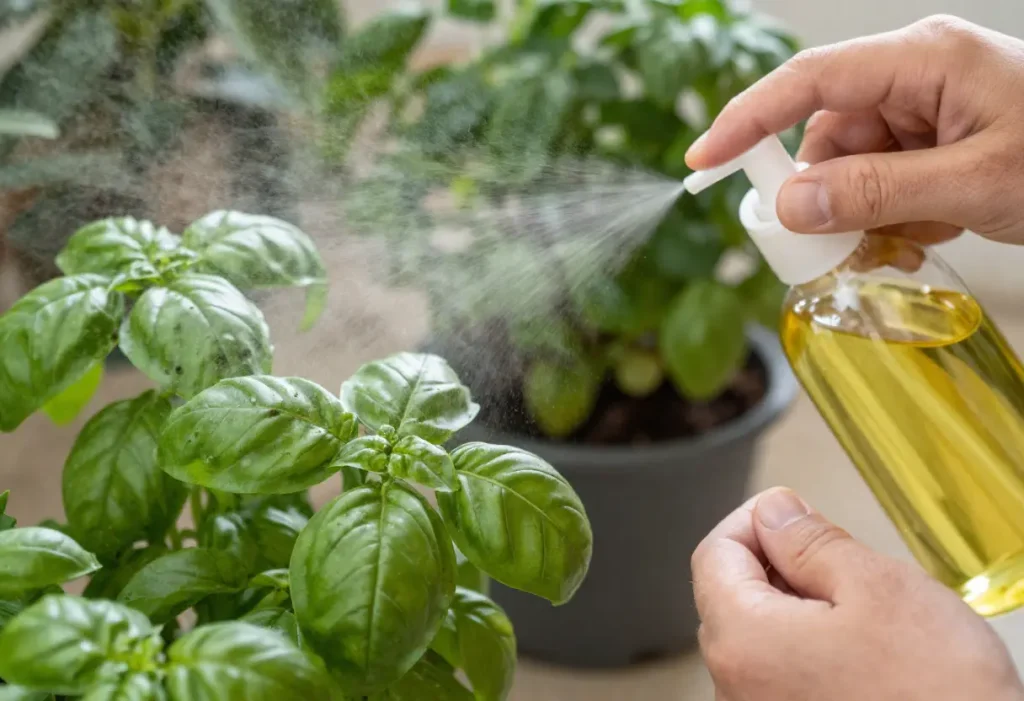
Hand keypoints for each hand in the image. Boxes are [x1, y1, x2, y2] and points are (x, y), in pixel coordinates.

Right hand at [686, 15, 1023, 245]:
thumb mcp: (976, 181)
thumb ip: (877, 192)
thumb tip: (792, 206)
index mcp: (922, 60)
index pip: (810, 80)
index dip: (749, 119)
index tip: (705, 158)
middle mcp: (914, 78)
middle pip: (824, 133)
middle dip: (818, 191)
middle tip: (827, 242)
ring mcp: (923, 111)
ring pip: (847, 166)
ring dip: (857, 214)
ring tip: (898, 244)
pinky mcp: (931, 143)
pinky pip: (877, 180)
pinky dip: (885, 217)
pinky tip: (919, 234)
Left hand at [691, 488, 1023, 700]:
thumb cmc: (935, 693)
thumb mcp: (877, 586)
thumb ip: (810, 540)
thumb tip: (775, 512)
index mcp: (742, 641)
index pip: (714, 554)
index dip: (755, 520)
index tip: (793, 511)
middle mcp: (736, 687)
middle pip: (733, 595)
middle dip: (780, 564)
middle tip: (840, 559)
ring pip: (761, 636)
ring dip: (801, 608)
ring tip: (864, 613)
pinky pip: (783, 673)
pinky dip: (813, 649)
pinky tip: (866, 654)